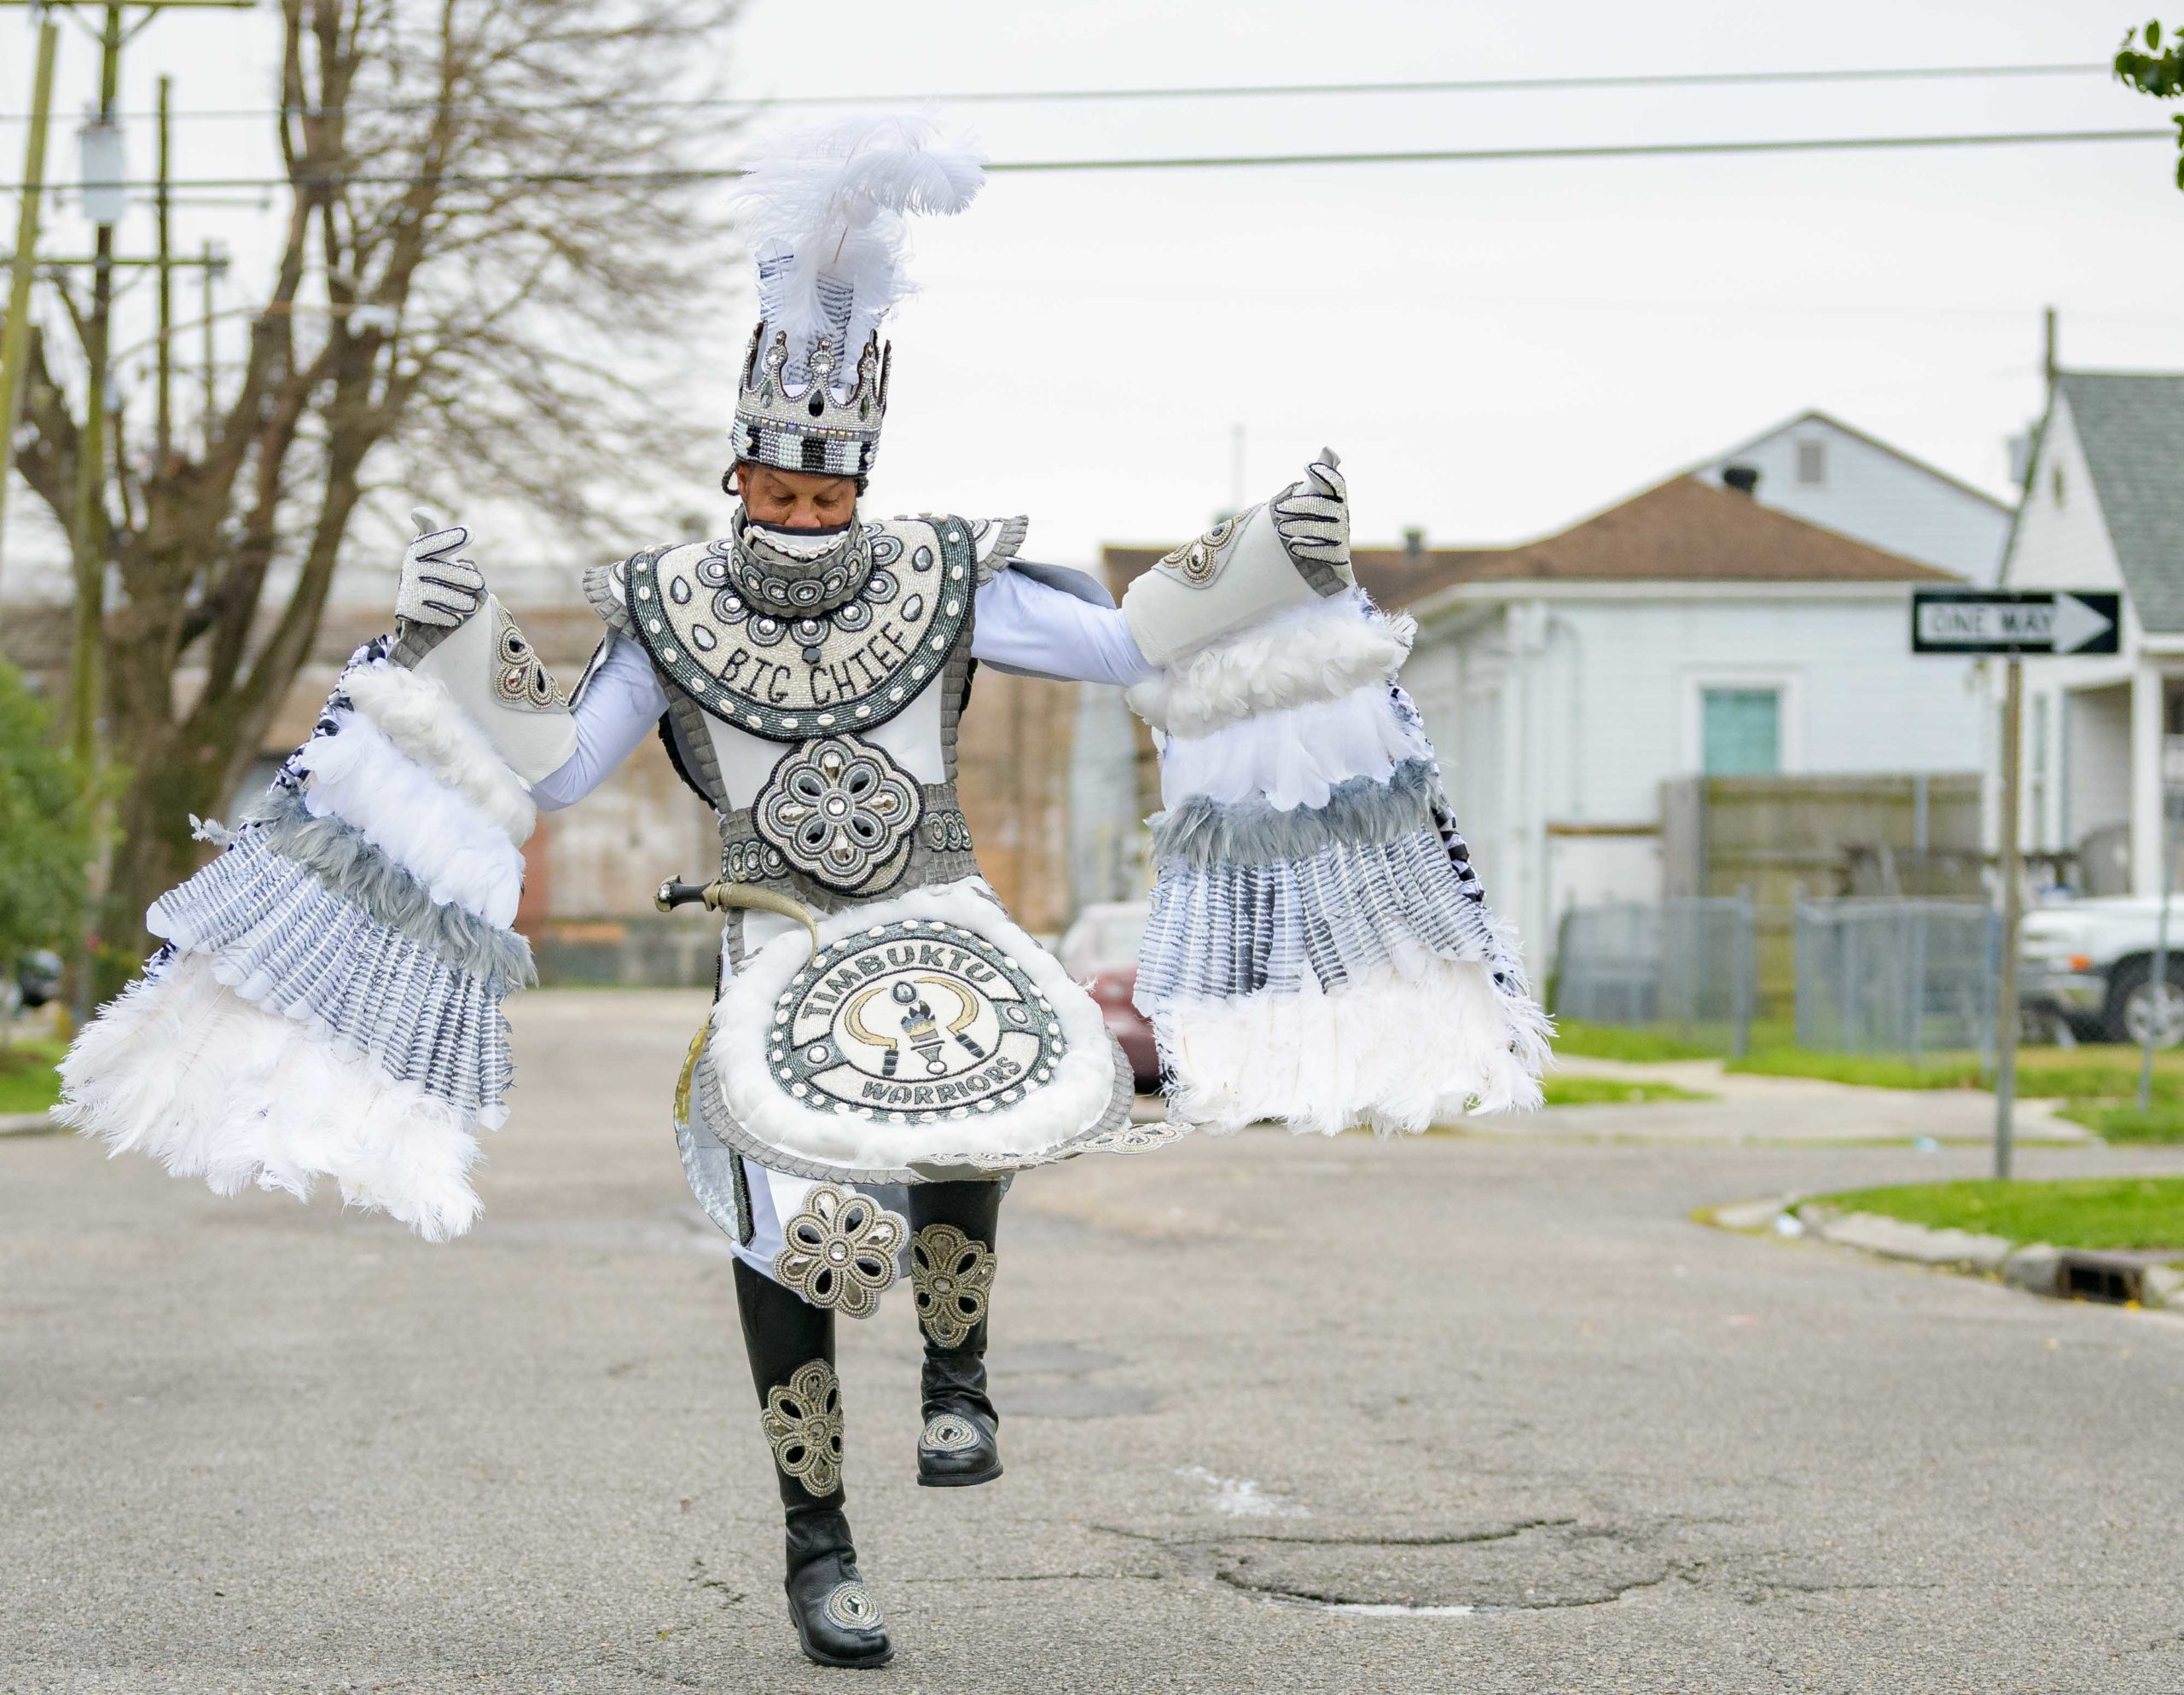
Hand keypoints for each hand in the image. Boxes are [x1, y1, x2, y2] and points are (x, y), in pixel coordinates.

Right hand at [396, 507, 485, 628]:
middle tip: (479, 583)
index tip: (470, 532)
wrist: (419, 598)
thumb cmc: (433, 564)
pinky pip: (443, 615)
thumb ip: (429, 527)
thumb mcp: (432, 545)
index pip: (432, 542)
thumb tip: (419, 512)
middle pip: (447, 574)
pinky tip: (457, 615)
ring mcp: (411, 591)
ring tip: (471, 603)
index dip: (450, 538)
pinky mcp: (413, 612)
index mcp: (416, 550)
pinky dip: (454, 616)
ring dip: (465, 602)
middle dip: (467, 580)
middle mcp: (410, 569)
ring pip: (448, 598)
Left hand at [1270, 448, 1348, 569]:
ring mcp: (1341, 537)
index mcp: (1337, 498)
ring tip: (1280, 529)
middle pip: (1325, 508)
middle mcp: (1342, 516)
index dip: (1325, 474)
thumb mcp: (1313, 490)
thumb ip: (1321, 471)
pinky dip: (1309, 548)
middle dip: (1301, 507)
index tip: (1307, 466)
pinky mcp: (1337, 556)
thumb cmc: (1312, 512)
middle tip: (1278, 509)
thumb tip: (1328, 449)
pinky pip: (1326, 552)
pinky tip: (1293, 545)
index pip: (1336, 483)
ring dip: (1301, 528)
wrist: (1312, 546)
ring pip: (1323, 530)